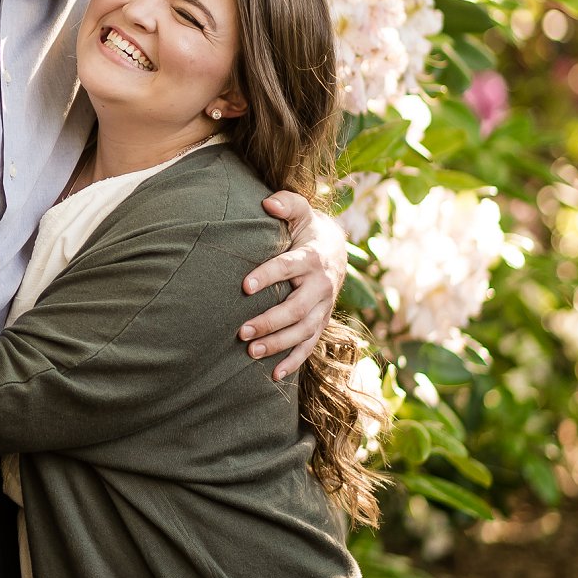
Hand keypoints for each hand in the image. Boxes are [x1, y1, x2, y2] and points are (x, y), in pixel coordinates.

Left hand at [239, 193, 347, 379]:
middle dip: (269, 321)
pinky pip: (309, 345)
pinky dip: (294, 361)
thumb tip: (267, 202)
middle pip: (296, 308)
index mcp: (313, 258)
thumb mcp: (301, 212)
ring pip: (302, 331)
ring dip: (277, 344)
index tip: (244, 285)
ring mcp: (323, 307)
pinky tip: (274, 374)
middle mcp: (321, 286)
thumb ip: (286, 204)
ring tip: (250, 352)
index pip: (289, 267)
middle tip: (240, 331)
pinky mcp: (320, 321)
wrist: (336, 250)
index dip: (268, 275)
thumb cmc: (307, 230)